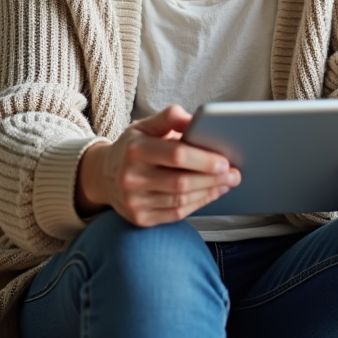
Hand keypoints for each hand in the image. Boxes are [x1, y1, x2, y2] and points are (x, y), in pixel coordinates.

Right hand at [76, 105, 240, 226]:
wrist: (102, 176)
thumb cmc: (132, 147)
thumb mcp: (144, 125)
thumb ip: (170, 118)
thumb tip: (197, 119)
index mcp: (135, 149)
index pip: (176, 155)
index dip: (203, 159)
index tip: (225, 161)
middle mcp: (131, 178)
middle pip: (181, 182)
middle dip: (212, 179)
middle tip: (234, 174)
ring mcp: (134, 202)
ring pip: (181, 200)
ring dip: (209, 192)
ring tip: (226, 183)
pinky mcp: (139, 219)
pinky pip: (176, 214)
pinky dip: (197, 204)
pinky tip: (210, 194)